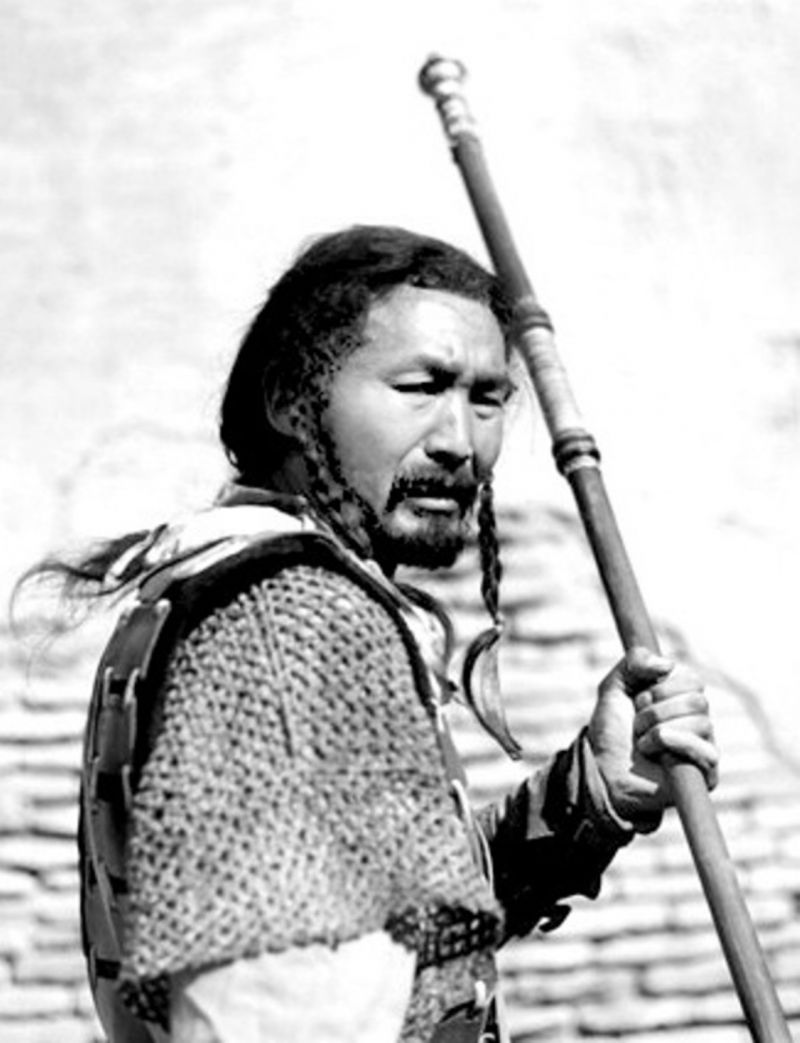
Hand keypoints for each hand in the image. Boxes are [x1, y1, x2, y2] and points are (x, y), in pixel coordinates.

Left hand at [588, 647, 717, 827]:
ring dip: (658, 730)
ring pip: (701, 723)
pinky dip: (674, 745)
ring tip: (641, 742)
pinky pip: (707, 752)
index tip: (638, 698)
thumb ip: (635, 662)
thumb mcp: (614, 686)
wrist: (601, 768)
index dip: (662, 687)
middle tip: (637, 723)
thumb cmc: (611, 730)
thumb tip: (667, 665)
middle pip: (698, 701)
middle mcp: (697, 721)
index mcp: (682, 699)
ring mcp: (703, 747)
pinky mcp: (706, 774)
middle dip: (656, 710)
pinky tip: (654, 752)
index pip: (693, 680)